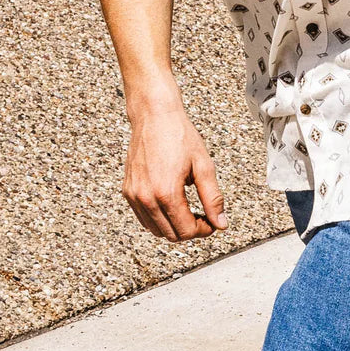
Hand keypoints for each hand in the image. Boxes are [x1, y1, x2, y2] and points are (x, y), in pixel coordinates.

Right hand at [121, 88, 227, 240]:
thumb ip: (213, 198)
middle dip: (190, 230)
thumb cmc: (178, 135)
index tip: (212, 222)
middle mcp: (146, 197)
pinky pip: (143, 218)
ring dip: (173, 227)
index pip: (186, 231)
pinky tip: (171, 204)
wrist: (154, 115)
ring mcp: (134, 195)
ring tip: (188, 211)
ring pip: (155, 230)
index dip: (204, 230)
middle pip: (171, 235)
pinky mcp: (128, 190)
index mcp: (166, 193)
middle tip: (203, 217)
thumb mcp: (203, 166)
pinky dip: (158, 218)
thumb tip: (221, 223)